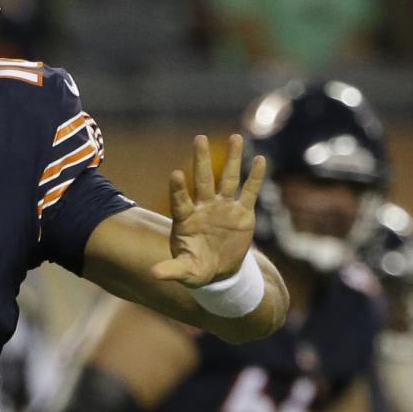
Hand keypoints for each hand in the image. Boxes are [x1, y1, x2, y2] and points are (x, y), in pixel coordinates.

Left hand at [148, 134, 261, 287]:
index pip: (180, 201)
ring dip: (232, 159)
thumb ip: (171, 270)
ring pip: (228, 179)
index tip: (175, 174)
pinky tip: (260, 160)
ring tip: (235, 137)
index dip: (178, 189)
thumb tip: (152, 274)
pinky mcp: (243, 213)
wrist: (220, 272)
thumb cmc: (197, 269)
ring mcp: (224, 207)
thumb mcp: (185, 271)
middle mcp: (204, 208)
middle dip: (201, 160)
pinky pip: (250, 192)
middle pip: (203, 180)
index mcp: (186, 219)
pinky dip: (255, 177)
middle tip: (199, 138)